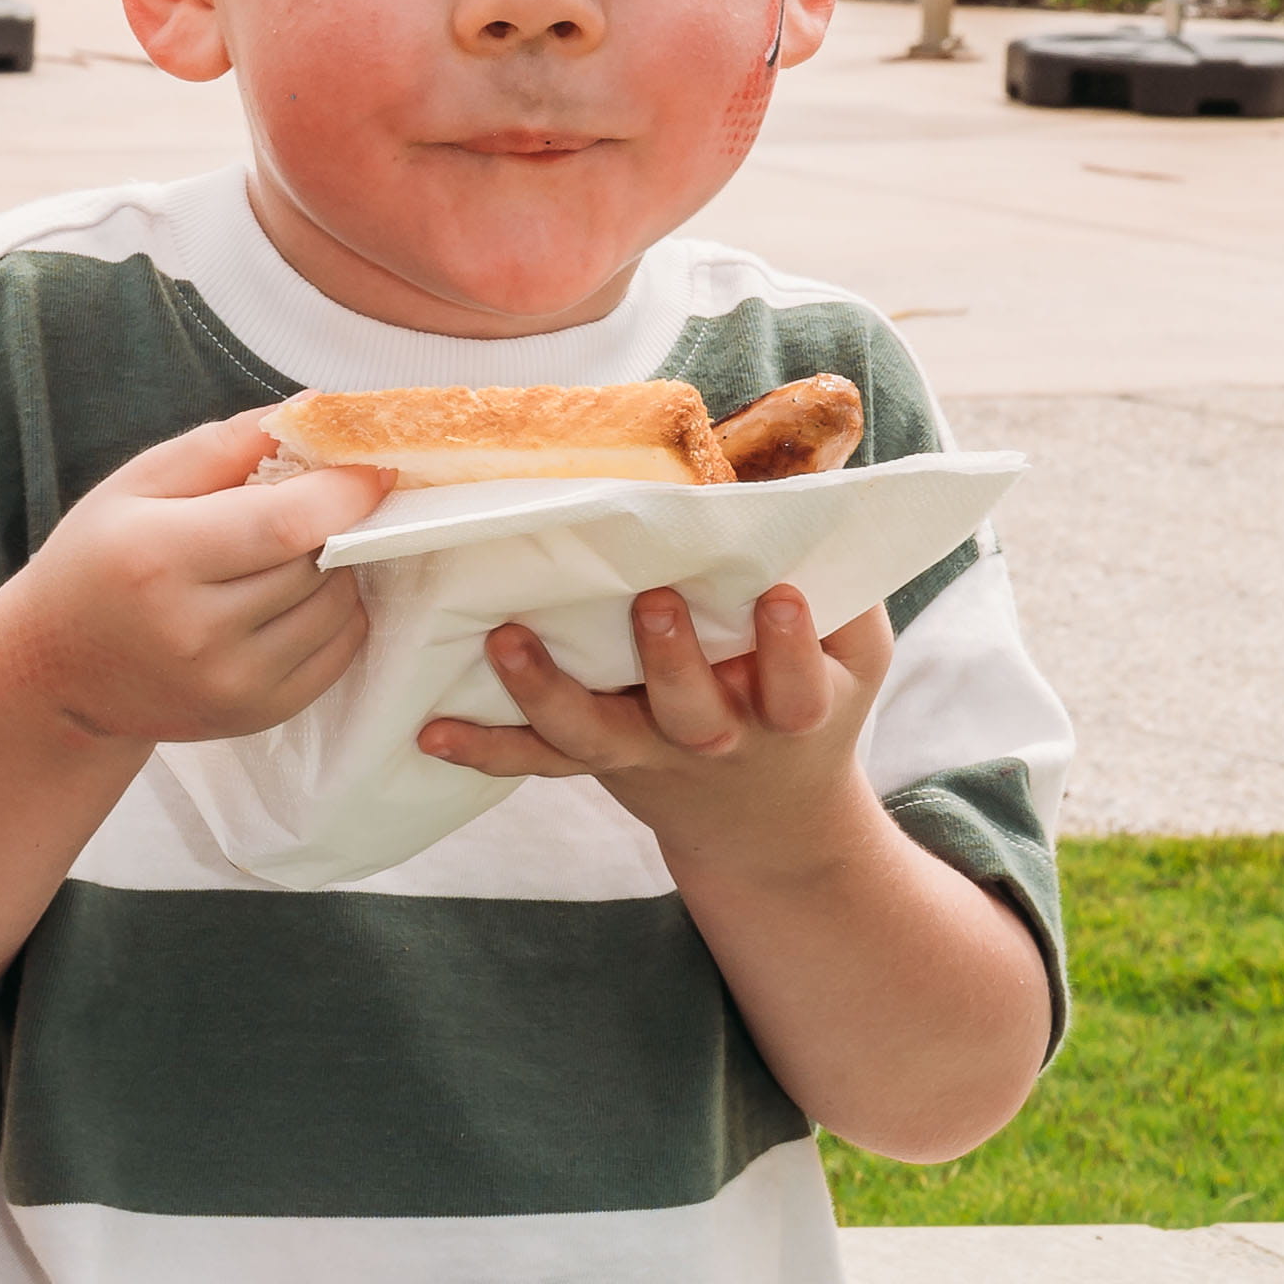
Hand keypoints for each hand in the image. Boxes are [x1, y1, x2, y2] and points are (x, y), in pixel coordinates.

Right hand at [0, 410, 384, 763]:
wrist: (56, 676)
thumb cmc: (95, 563)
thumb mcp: (135, 485)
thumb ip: (223, 445)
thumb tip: (314, 411)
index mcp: (160, 558)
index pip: (286, 523)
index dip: (345, 490)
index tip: (371, 466)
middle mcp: (197, 631)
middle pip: (316, 560)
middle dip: (330, 523)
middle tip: (308, 504)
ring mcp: (230, 683)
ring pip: (337, 606)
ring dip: (334, 568)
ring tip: (289, 554)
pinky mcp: (255, 715)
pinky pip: (339, 651)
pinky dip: (336, 614)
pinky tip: (295, 597)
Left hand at [419, 575, 891, 868]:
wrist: (767, 824)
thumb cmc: (812, 701)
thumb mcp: (852, 650)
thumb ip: (841, 574)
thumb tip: (823, 459)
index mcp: (795, 711)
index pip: (799, 687)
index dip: (790, 646)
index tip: (777, 595)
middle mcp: (718, 738)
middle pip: (693, 712)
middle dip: (672, 660)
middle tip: (652, 602)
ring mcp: (650, 756)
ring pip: (596, 735)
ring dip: (548, 692)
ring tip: (504, 641)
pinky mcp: (598, 763)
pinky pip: (539, 760)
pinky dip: (485, 748)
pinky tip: (431, 732)